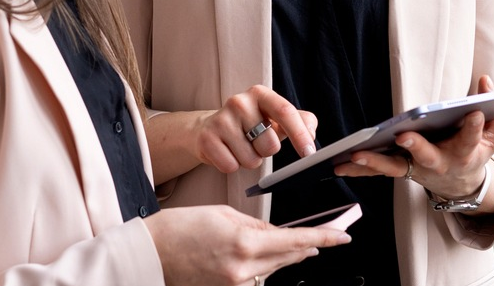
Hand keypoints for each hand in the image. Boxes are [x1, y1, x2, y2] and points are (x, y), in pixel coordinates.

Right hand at [145, 205, 350, 285]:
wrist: (150, 253)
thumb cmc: (180, 227)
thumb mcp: (224, 214)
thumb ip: (255, 224)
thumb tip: (277, 234)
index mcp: (244, 244)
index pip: (296, 241)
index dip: (324, 238)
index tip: (343, 235)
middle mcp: (243, 269)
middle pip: (289, 258)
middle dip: (308, 246)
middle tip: (327, 235)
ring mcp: (234, 284)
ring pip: (274, 268)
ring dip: (287, 254)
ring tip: (300, 243)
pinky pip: (255, 276)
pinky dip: (264, 264)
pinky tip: (267, 254)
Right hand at [196, 85, 317, 172]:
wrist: (210, 129)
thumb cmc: (249, 124)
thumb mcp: (275, 118)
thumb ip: (300, 121)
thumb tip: (311, 132)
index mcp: (260, 94)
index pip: (286, 112)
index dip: (300, 134)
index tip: (309, 153)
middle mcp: (239, 102)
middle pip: (270, 144)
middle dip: (267, 151)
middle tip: (255, 142)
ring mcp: (221, 119)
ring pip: (251, 159)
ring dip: (250, 160)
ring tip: (240, 146)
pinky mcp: (207, 138)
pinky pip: (231, 166)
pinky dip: (233, 165)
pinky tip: (227, 152)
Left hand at [334, 75, 493, 204]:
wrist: (462, 183)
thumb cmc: (477, 151)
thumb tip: (485, 80)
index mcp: (466, 152)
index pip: (471, 137)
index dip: (474, 126)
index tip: (474, 113)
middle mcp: (440, 163)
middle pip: (428, 156)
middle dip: (416, 146)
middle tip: (404, 136)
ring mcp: (418, 169)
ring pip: (395, 167)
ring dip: (374, 163)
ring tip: (355, 154)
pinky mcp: (401, 170)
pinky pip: (379, 170)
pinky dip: (359, 169)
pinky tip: (340, 164)